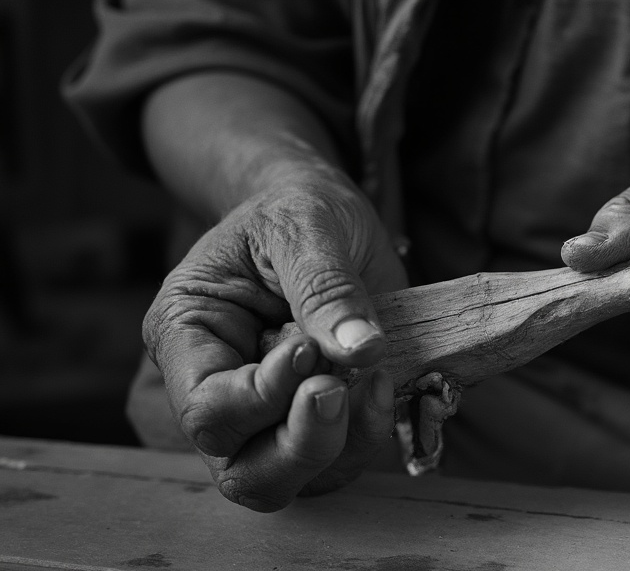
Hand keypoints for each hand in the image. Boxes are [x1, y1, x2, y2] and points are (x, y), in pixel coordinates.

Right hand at [143, 175, 406, 510]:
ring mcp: (269, 414)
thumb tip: (360, 351)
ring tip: (372, 376)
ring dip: (341, 443)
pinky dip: (368, 435)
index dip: (260, 397)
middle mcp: (220, 388)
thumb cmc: (297, 209)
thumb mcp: (305, 225)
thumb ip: (327, 288)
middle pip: (242, 471)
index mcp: (187, 336)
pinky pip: (339, 460)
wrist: (321, 210)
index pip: (206, 409)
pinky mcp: (319, 418)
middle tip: (338, 387)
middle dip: (299, 444)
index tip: (308, 348)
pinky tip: (383, 383)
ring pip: (293, 479)